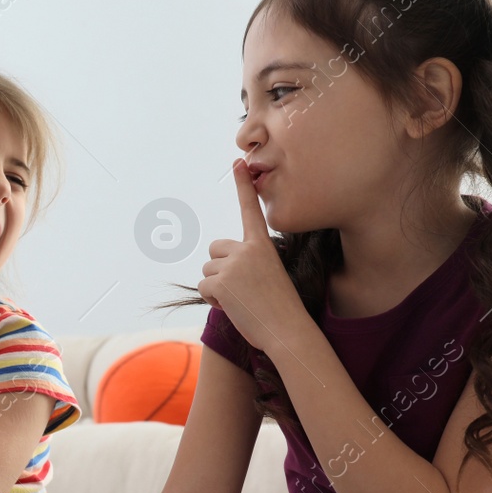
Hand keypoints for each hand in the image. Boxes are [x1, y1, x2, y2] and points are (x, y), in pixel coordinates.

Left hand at [198, 158, 305, 351]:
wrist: (287, 330)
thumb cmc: (281, 308)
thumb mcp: (270, 276)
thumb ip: (250, 263)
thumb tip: (226, 266)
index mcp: (262, 245)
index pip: (250, 210)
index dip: (243, 186)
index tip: (238, 163)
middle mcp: (247, 249)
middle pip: (215, 249)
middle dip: (220, 269)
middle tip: (242, 289)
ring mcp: (233, 264)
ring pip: (208, 270)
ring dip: (218, 287)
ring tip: (242, 300)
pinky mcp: (221, 281)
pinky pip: (204, 287)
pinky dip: (213, 300)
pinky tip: (234, 307)